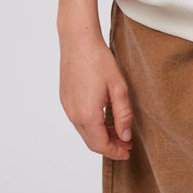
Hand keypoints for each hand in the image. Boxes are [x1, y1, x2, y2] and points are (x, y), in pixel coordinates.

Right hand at [59, 36, 133, 160]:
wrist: (78, 41)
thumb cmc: (98, 60)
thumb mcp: (118, 87)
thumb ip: (123, 114)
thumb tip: (125, 136)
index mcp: (87, 114)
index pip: (101, 145)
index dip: (115, 152)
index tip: (127, 152)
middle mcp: (74, 115)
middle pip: (92, 142)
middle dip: (109, 145)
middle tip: (125, 143)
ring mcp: (67, 107)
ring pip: (85, 132)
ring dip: (101, 135)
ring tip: (118, 129)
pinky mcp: (65, 99)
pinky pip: (79, 121)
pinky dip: (92, 125)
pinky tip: (104, 116)